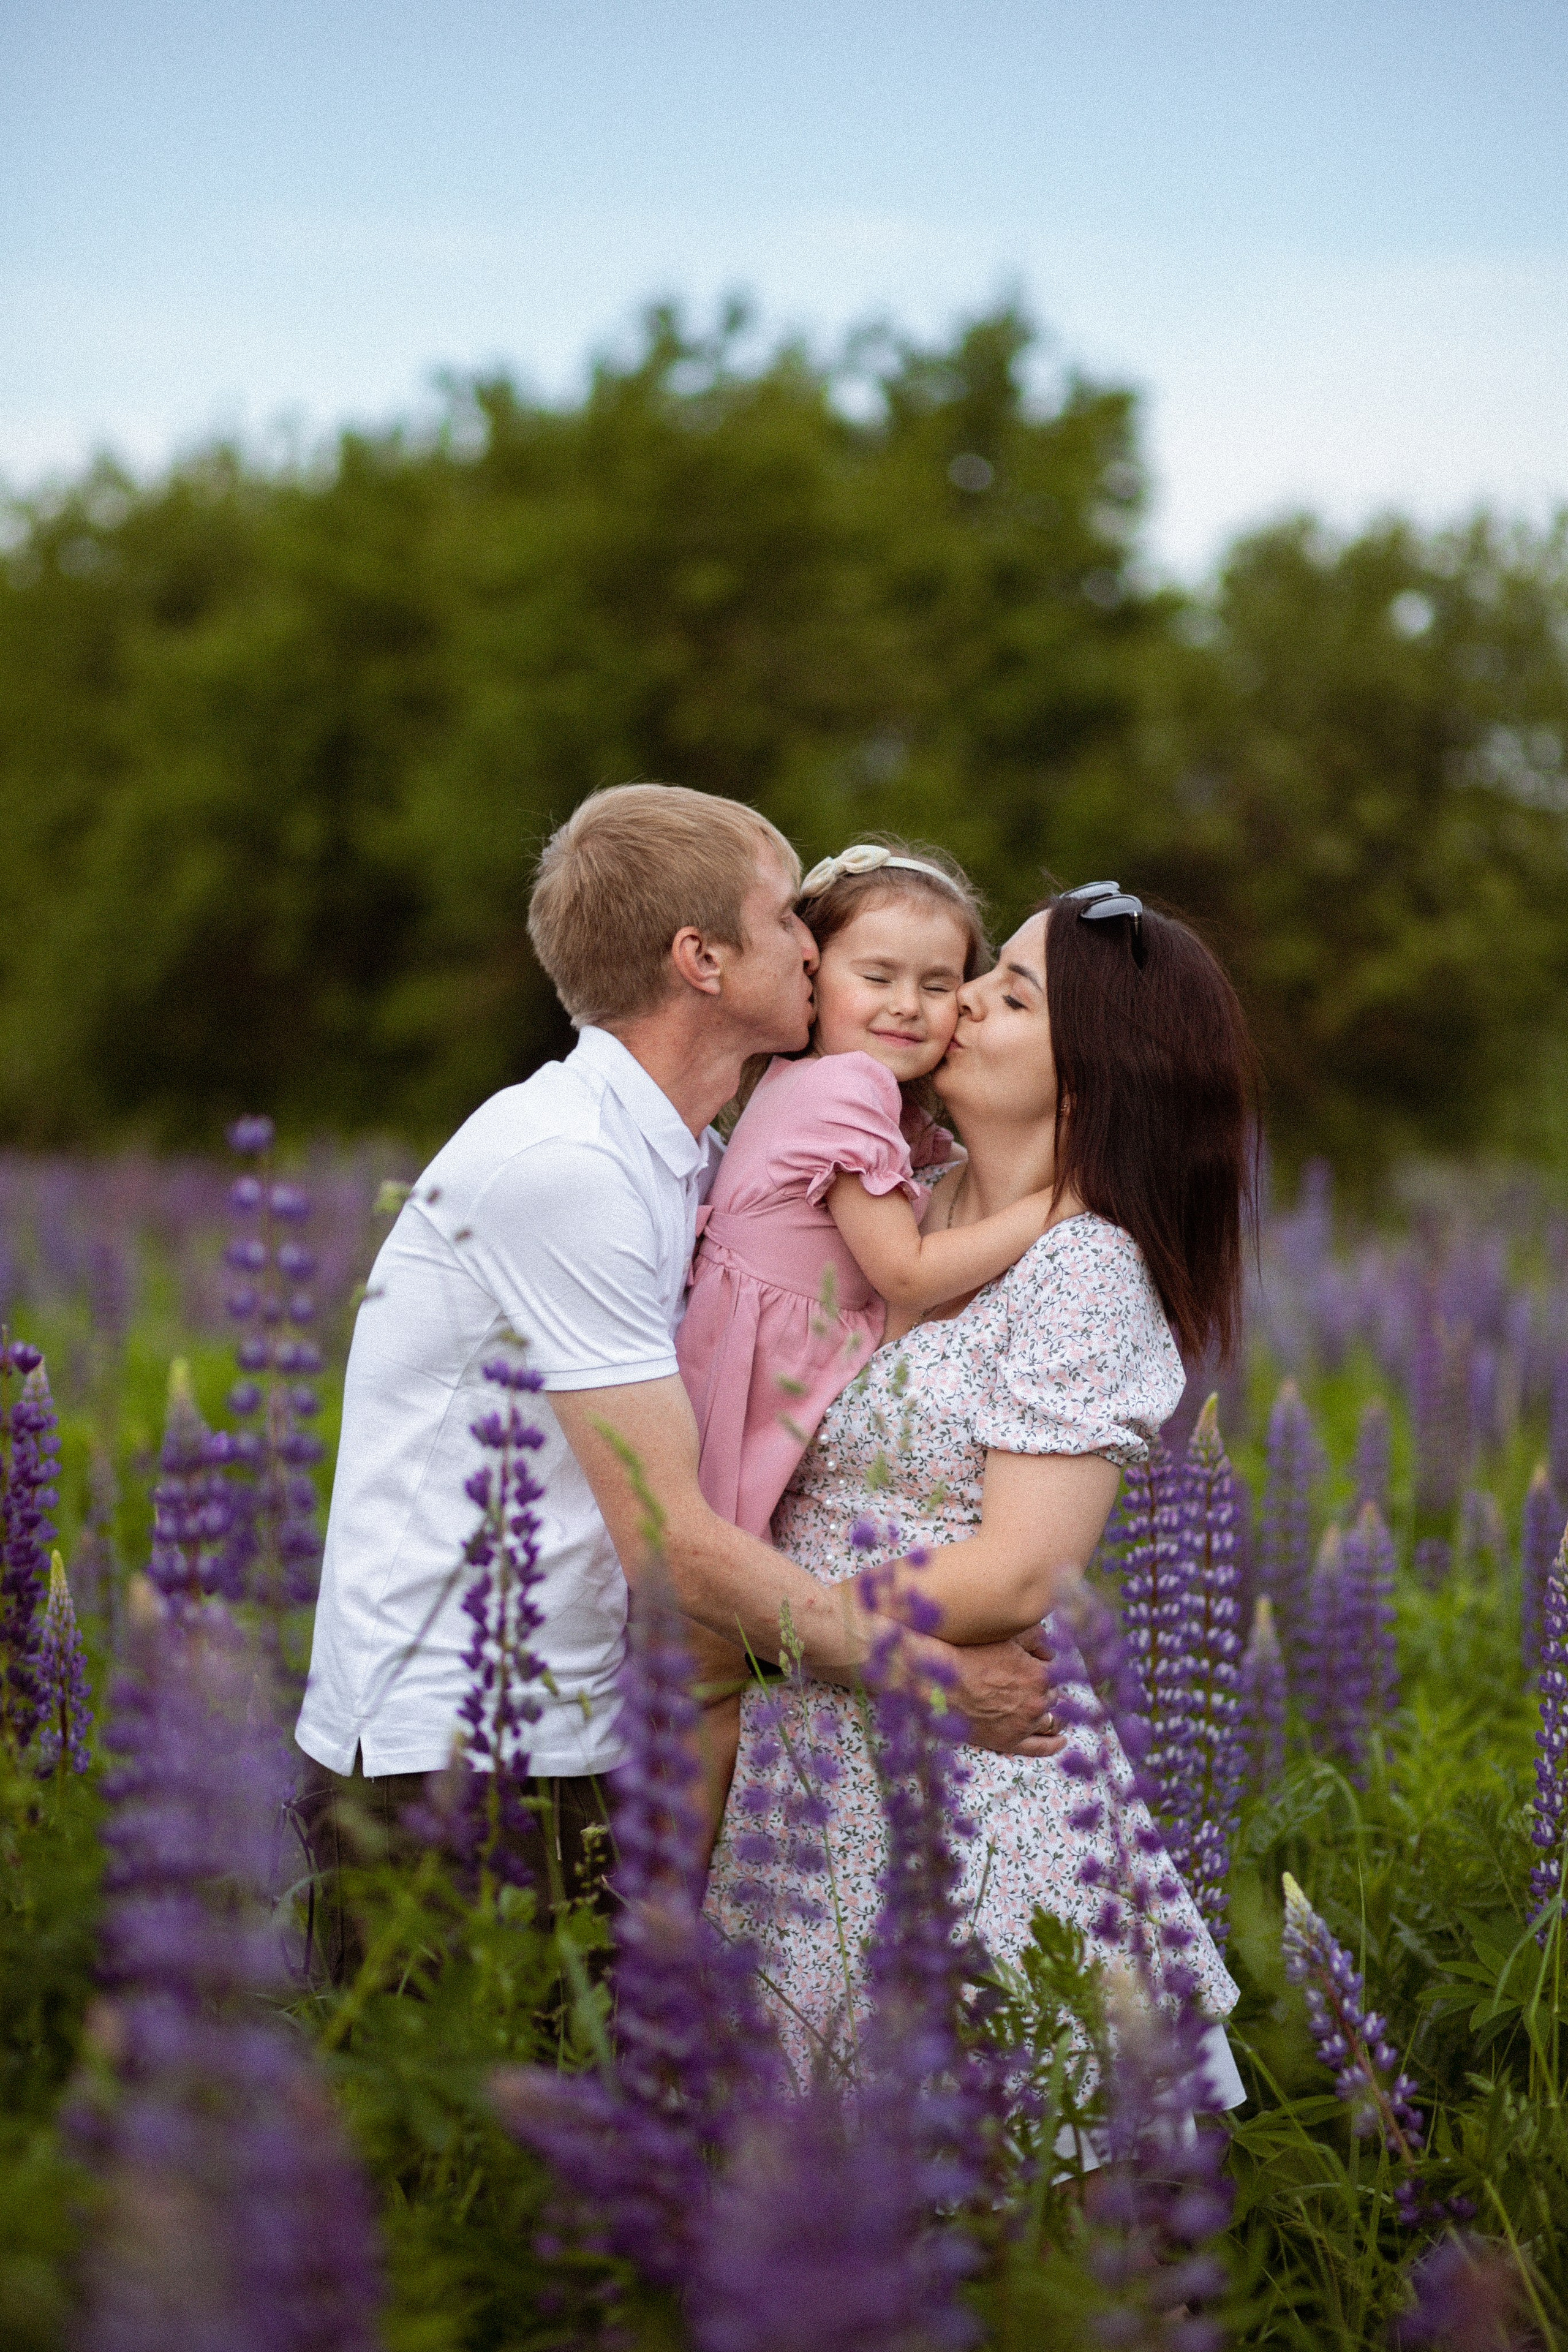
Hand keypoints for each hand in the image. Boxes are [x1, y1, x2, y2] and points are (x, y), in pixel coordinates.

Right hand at [940, 1627, 1062, 1756]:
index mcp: (1041, 1675)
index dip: (1043, 1667)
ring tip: (1050, 1711)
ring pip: (1051, 1720)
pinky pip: (1040, 1747)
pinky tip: (1061, 1741)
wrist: (941, 1682)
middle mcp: (1038, 1701)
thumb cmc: (970, 1655)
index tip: (1034, 1665)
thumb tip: (1048, 1648)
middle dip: (1045, 1690)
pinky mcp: (1010, 1741)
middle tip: (1031, 1685)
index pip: (1055, 1671)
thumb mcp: (1006, 1636)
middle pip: (1053, 1696)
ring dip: (1051, 1714)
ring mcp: (1025, 1724)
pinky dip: (1053, 1744)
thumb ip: (1035, 1637)